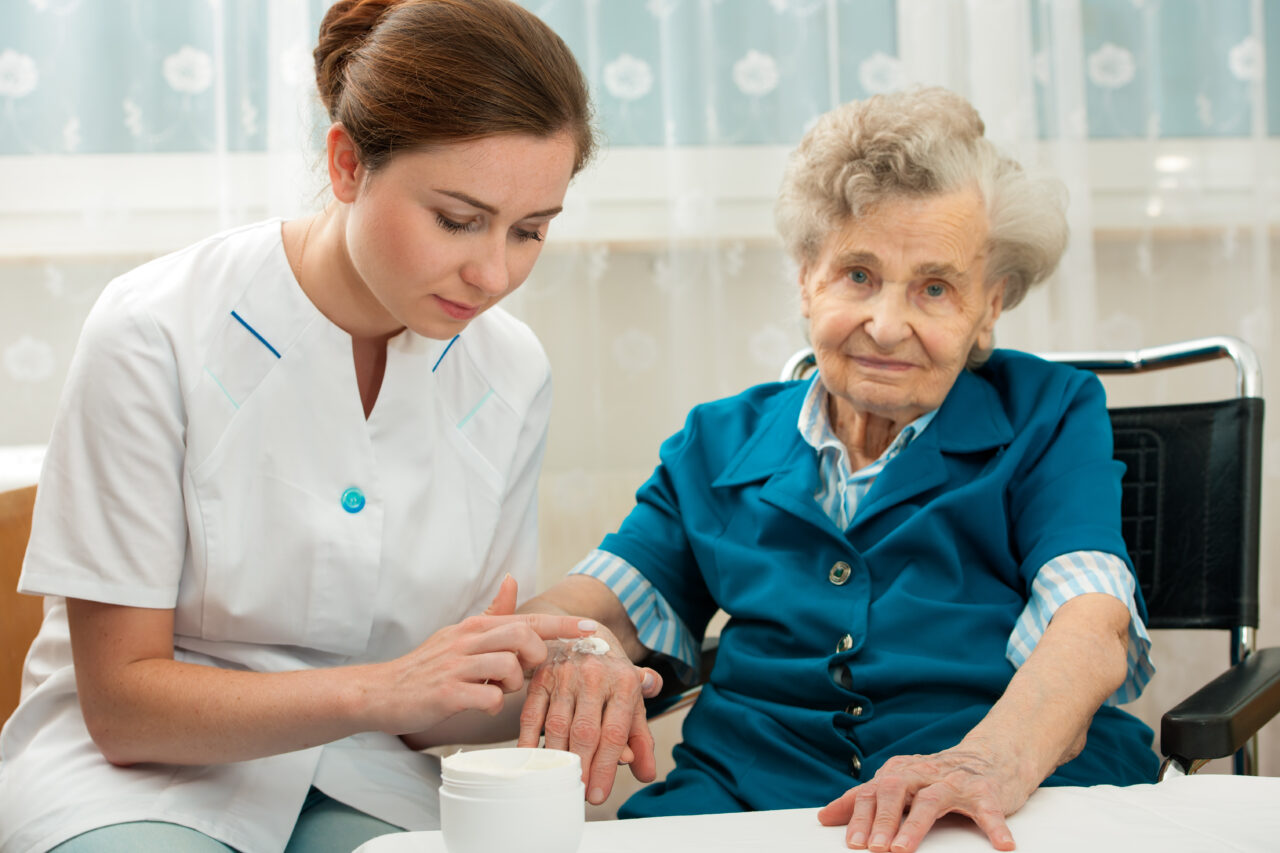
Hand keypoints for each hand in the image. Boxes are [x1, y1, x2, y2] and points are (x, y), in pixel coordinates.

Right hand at [366, 576, 596, 735]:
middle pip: (523, 636)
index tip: (592, 629)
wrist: (381, 691)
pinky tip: (480, 705)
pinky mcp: (446, 693)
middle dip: (537, 657)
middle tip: (527, 672)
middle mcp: (468, 640)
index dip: (563, 626)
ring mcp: (456, 666)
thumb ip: (491, 612)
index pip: (527, 619)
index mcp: (475, 627)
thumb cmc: (427, 666)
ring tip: (497, 690)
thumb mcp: (460, 634)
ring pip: (509, 667)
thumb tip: (512, 579)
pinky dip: (492, 705)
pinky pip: (487, 697)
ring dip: (514, 684)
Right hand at [517, 628, 662, 803]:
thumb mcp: (633, 697)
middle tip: (579, 795)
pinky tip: (530, 762)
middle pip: (586, 731)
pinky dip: (527, 741)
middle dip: (583, 768)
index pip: (615, 732)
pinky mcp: (541, 679)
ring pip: (557, 726)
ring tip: (559, 782)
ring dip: (557, 759)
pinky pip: (531, 715)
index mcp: (624, 683)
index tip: (599, 794)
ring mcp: (565, 677)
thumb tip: (646, 773)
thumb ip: (641, 735)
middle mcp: (595, 678)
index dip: (607, 766)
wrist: (584, 630)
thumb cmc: (611, 673)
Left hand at [817, 741, 1031, 852]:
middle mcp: (925, 773)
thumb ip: (866, 799)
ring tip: (903, 849)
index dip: (859, 815)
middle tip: (873, 848)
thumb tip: (825, 816)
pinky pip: (989, 811)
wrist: (992, 756)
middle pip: (896, 790)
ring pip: (932, 800)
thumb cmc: (939, 778)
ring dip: (915, 826)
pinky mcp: (986, 792)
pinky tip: (1002, 846)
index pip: (873, 791)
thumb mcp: (901, 784)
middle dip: (882, 820)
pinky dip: (995, 827)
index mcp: (902, 772)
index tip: (850, 842)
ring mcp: (956, 782)